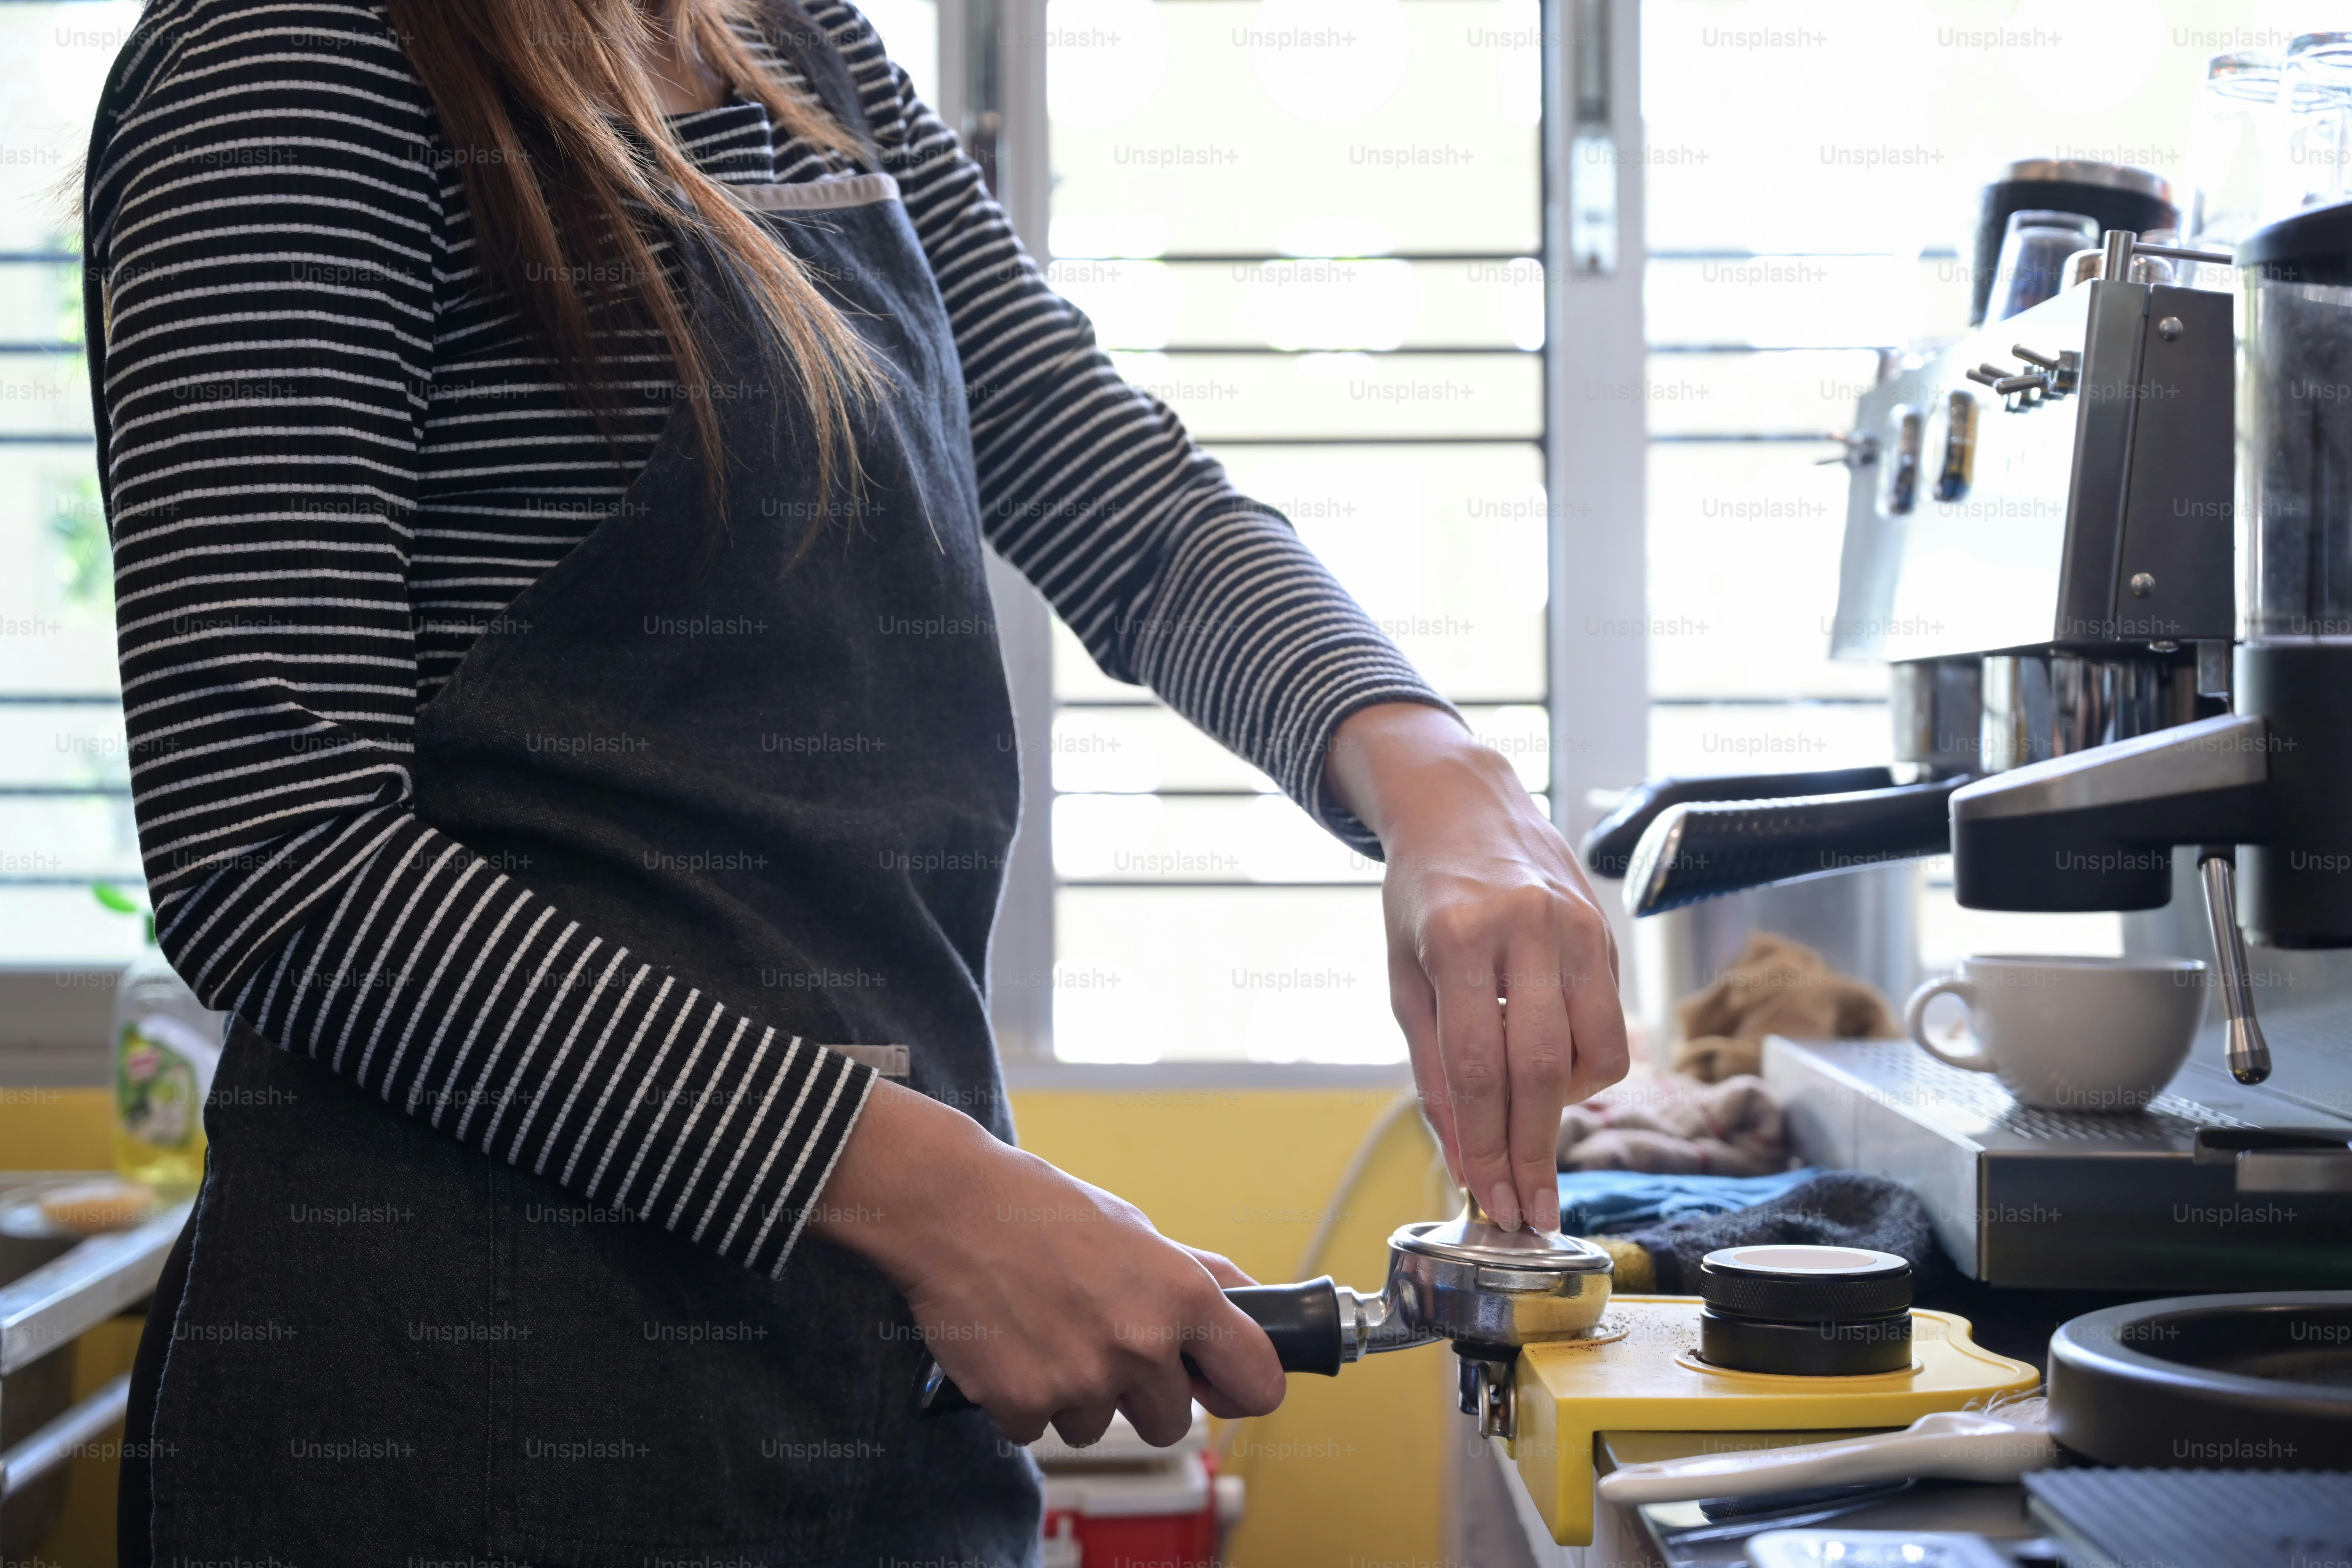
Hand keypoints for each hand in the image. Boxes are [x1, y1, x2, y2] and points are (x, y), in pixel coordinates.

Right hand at [809, 1083, 1286, 1445]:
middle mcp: (1142, 1345)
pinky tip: (1009, 1344)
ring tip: (1045, 1330)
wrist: (952, 1206)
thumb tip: (1251, 1305)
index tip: (1218, 1388)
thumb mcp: (1139, 1231)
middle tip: (1100, 1343)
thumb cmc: (1045, 1211)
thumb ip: (1197, 1277)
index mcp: (1183, 1297)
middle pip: (1170, 1421)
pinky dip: (1024, 1397)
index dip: (1240, 1391)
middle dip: (1140, 1394)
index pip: (1258, 1382)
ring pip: (1098, 1427)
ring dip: (1076, 1395)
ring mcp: (1082, 1381)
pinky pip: (1039, 1428)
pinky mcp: (1023, 1403)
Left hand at [1325, 702, 1628, 1232]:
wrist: (1463, 806)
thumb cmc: (1423, 897)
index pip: (1477, 1067)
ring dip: (1566, 1109)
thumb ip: (1434, 1068)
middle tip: (1529, 1209)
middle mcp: (1526, 930)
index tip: (1490, 1198)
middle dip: (1533, 1152)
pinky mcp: (1606, 932)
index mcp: (1459, 938)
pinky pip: (1610, 1025)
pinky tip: (1552, 1066)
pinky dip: (1585, 1066)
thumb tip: (1465, 1156)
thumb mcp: (1405, 978)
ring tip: (1532, 1119)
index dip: (1485, 1144)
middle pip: (1540, 1069)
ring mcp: (1576, 927)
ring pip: (1594, 1053)